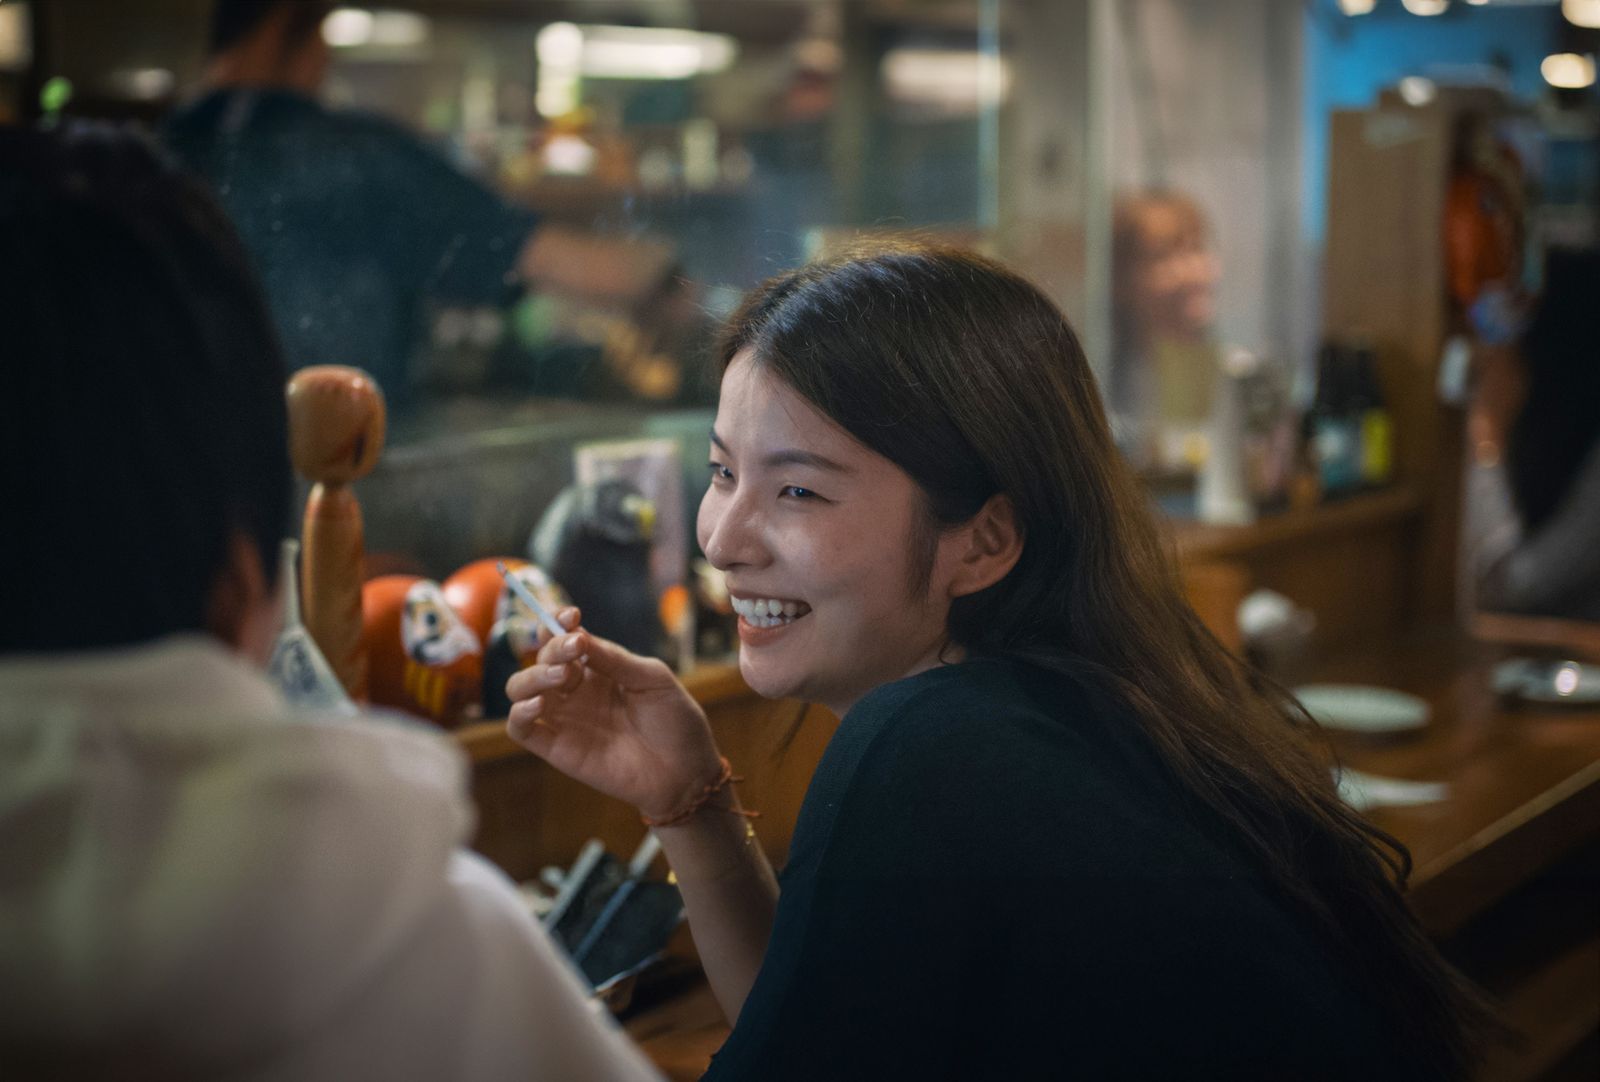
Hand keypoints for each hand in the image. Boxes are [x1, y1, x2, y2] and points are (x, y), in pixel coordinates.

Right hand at [505, 607, 722, 818]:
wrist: (686, 772)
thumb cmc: (675, 721)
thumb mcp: (652, 679)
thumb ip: (615, 659)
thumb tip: (578, 636)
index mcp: (598, 669)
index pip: (563, 639)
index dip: (559, 623)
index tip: (571, 615)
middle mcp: (575, 691)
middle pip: (540, 659)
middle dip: (552, 647)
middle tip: (575, 649)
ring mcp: (564, 718)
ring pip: (520, 688)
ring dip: (532, 674)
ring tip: (562, 675)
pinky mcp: (557, 748)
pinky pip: (521, 729)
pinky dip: (519, 713)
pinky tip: (539, 703)